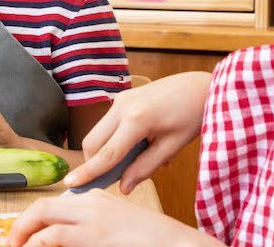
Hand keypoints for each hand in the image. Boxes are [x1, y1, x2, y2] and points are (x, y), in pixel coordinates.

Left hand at [7, 189, 220, 246]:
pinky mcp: (96, 236)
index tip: (19, 235)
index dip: (30, 220)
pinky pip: (54, 237)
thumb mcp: (114, 229)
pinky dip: (38, 244)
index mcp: (95, 199)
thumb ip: (88, 230)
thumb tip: (55, 239)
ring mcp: (93, 218)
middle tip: (9, 243)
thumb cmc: (151, 242)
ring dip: (23, 236)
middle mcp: (91, 203)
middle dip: (19, 225)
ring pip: (42, 218)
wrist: (180, 245)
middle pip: (41, 206)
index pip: (53, 205)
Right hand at [63, 72, 210, 193]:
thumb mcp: (173, 147)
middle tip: (112, 178)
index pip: (106, 153)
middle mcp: (121, 106)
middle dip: (95, 162)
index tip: (71, 184)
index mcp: (136, 119)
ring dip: (106, 151)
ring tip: (136, 158)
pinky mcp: (122, 97)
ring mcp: (119, 99)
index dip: (89, 171)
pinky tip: (139, 143)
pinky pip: (108, 124)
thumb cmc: (194, 115)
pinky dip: (115, 139)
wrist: (202, 86)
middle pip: (92, 142)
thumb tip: (123, 187)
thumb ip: (145, 167)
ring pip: (98, 133)